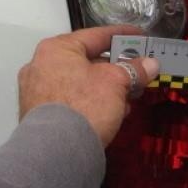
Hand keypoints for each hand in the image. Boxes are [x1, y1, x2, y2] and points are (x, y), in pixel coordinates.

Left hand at [18, 25, 159, 146]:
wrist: (56, 152)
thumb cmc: (85, 106)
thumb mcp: (116, 83)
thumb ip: (134, 70)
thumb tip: (151, 64)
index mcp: (56, 48)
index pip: (95, 35)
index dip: (122, 35)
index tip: (140, 36)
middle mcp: (40, 64)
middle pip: (85, 59)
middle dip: (114, 67)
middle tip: (136, 71)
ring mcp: (36, 90)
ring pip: (78, 81)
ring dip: (104, 87)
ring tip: (127, 97)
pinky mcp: (38, 114)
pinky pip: (69, 99)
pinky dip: (89, 101)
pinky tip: (109, 112)